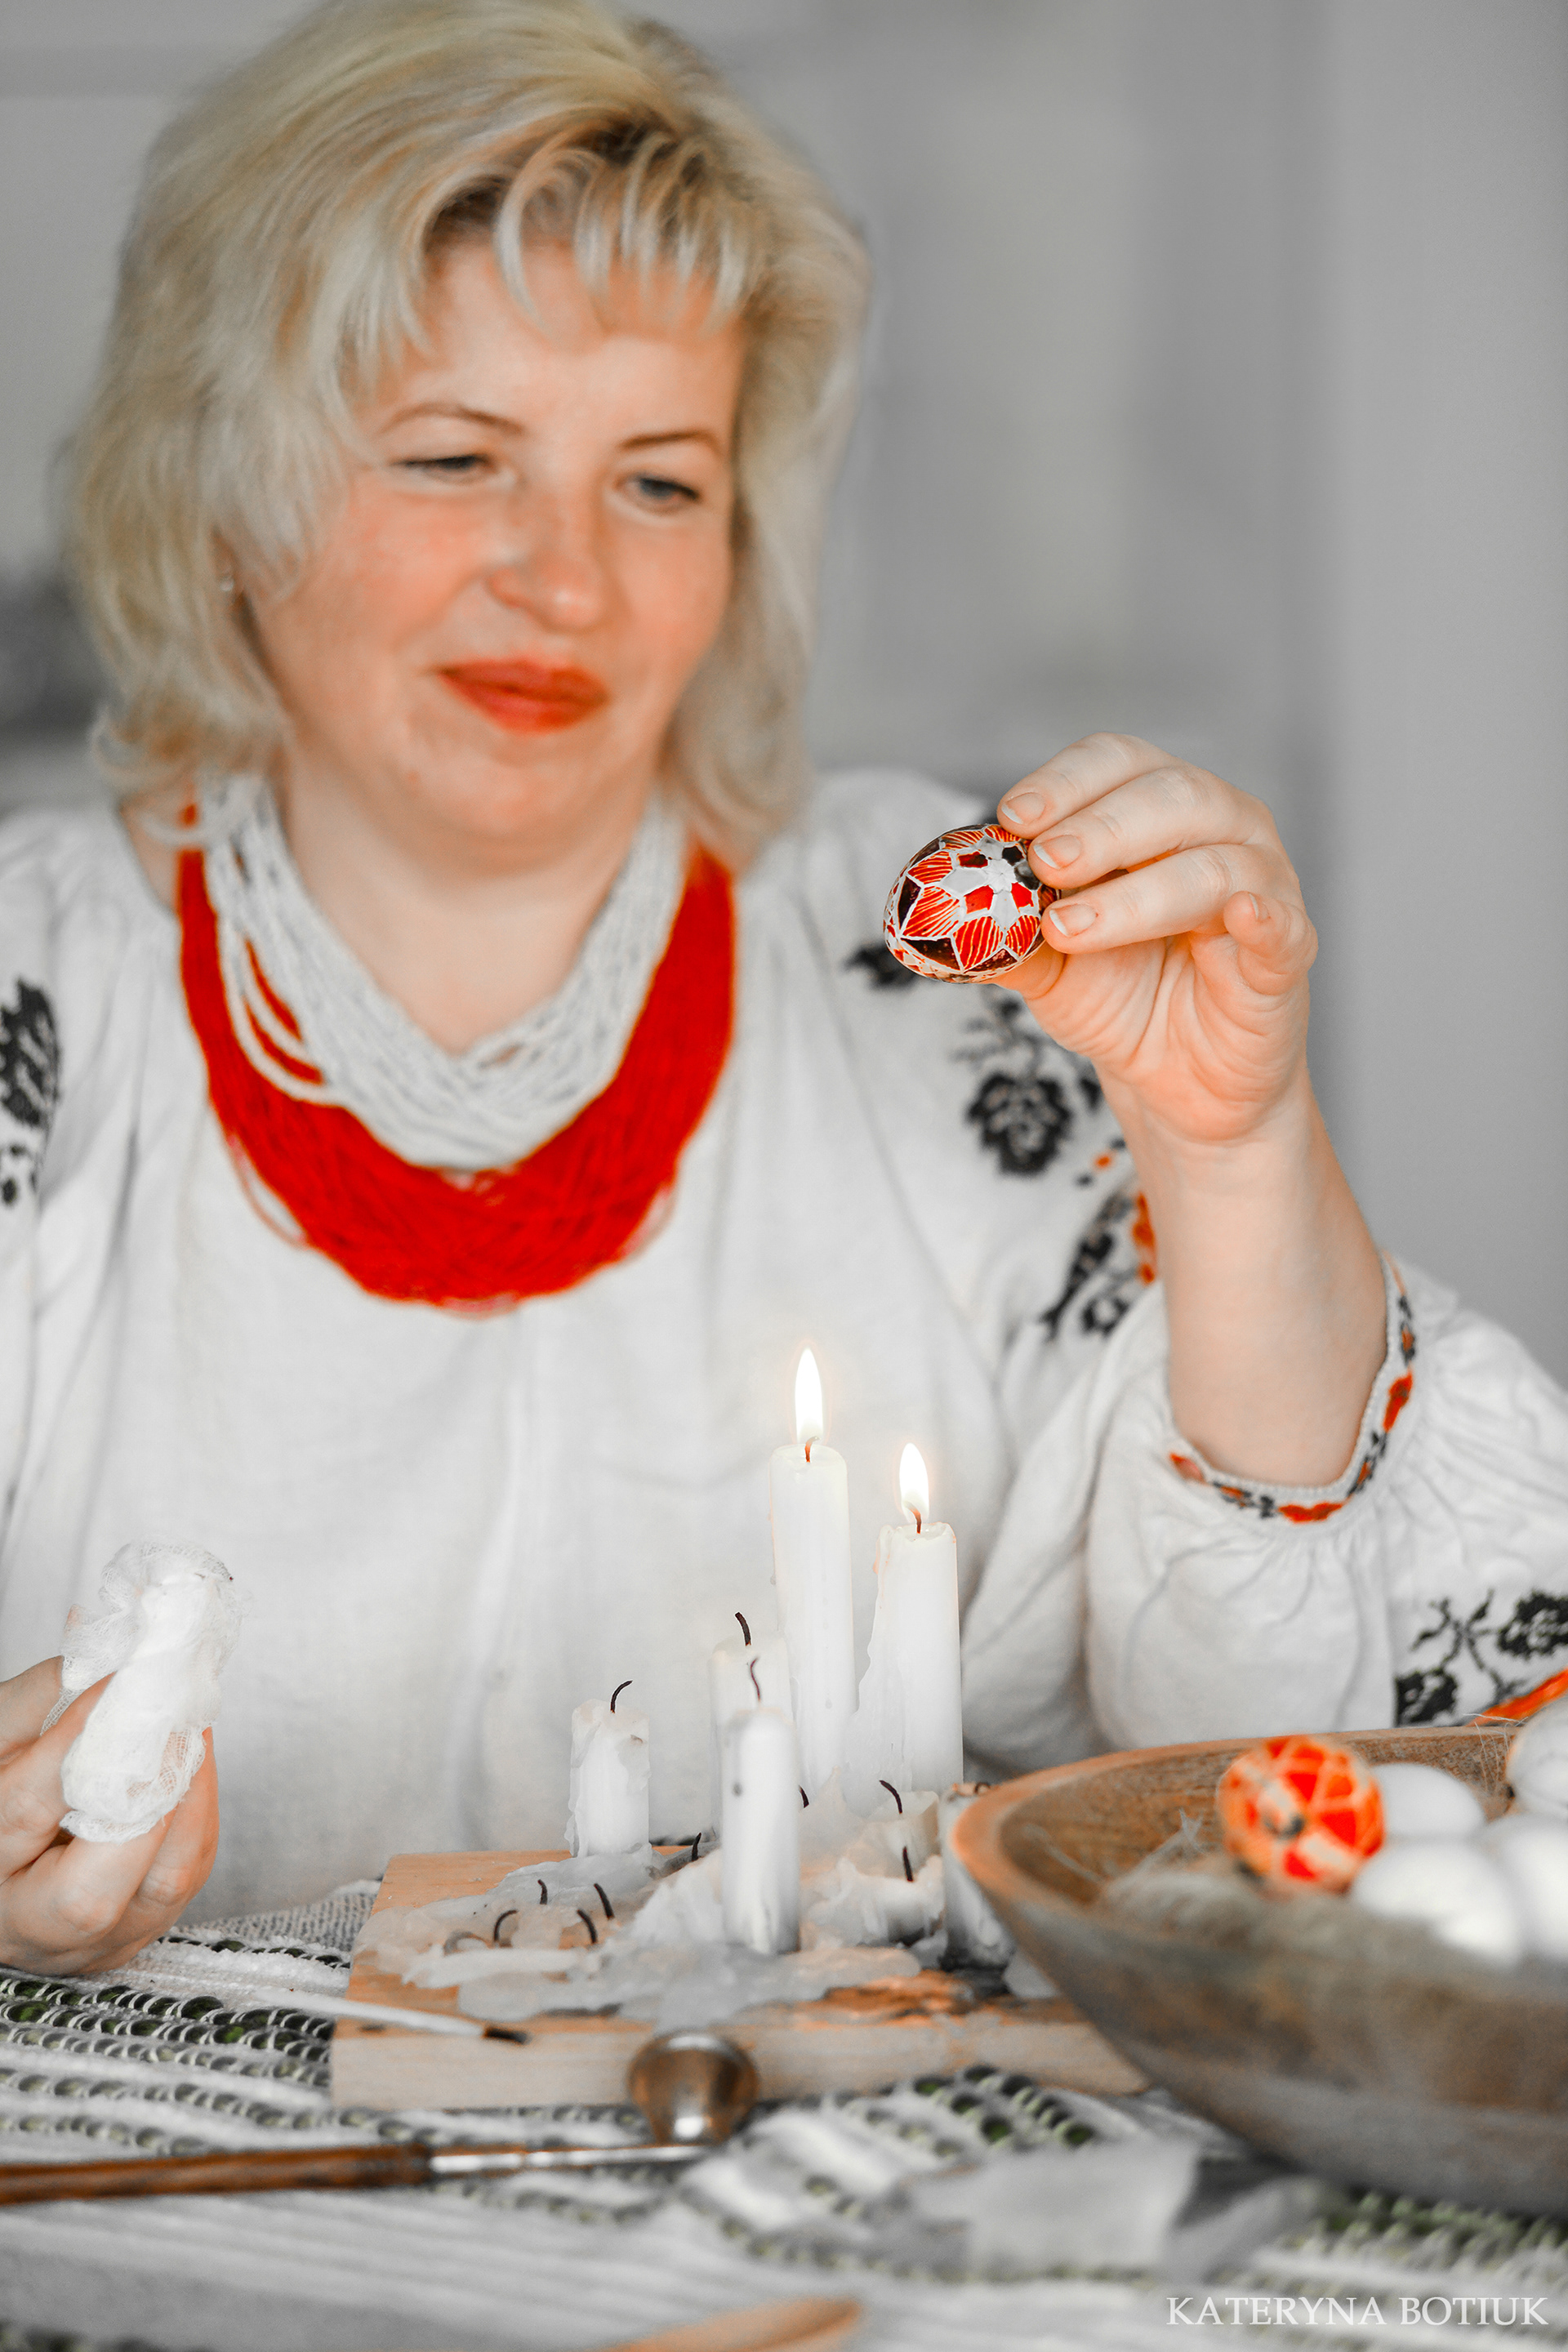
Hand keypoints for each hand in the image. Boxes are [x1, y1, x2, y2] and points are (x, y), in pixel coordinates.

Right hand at [0, 1657, 218, 1972]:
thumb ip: (39, 1702)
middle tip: (171, 1708)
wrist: (8, 1865)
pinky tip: (193, 1755)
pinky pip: (186, 1871)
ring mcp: (94, 1942)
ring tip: (190, 1721)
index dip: (80, 1740)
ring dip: (189, 1791)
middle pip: (93, 1888)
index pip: (27, 1811)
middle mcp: (32, 1927)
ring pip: (161, 1884)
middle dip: (145, 1787)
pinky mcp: (143, 1928)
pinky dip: (197, 1807)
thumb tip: (104, 1651)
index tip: (121, 1679)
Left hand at [997, 733, 1315, 1148]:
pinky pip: (1281, 926)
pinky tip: (1238, 914)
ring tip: (1070, 929)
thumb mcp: (1045, 963)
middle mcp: (1220, 829)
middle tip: (1042, 863)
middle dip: (1099, 828)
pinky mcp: (1288, 955)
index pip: (1117, 763)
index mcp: (1160, 810)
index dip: (1066, 782)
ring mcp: (1262, 888)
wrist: (1175, 1085)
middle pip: (1170, 796)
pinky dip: (1262, 915)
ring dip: (1136, 893)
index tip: (1012, 815)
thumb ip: (1001, 930)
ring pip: (1211, 864)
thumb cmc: (1120, 998)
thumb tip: (934, 912)